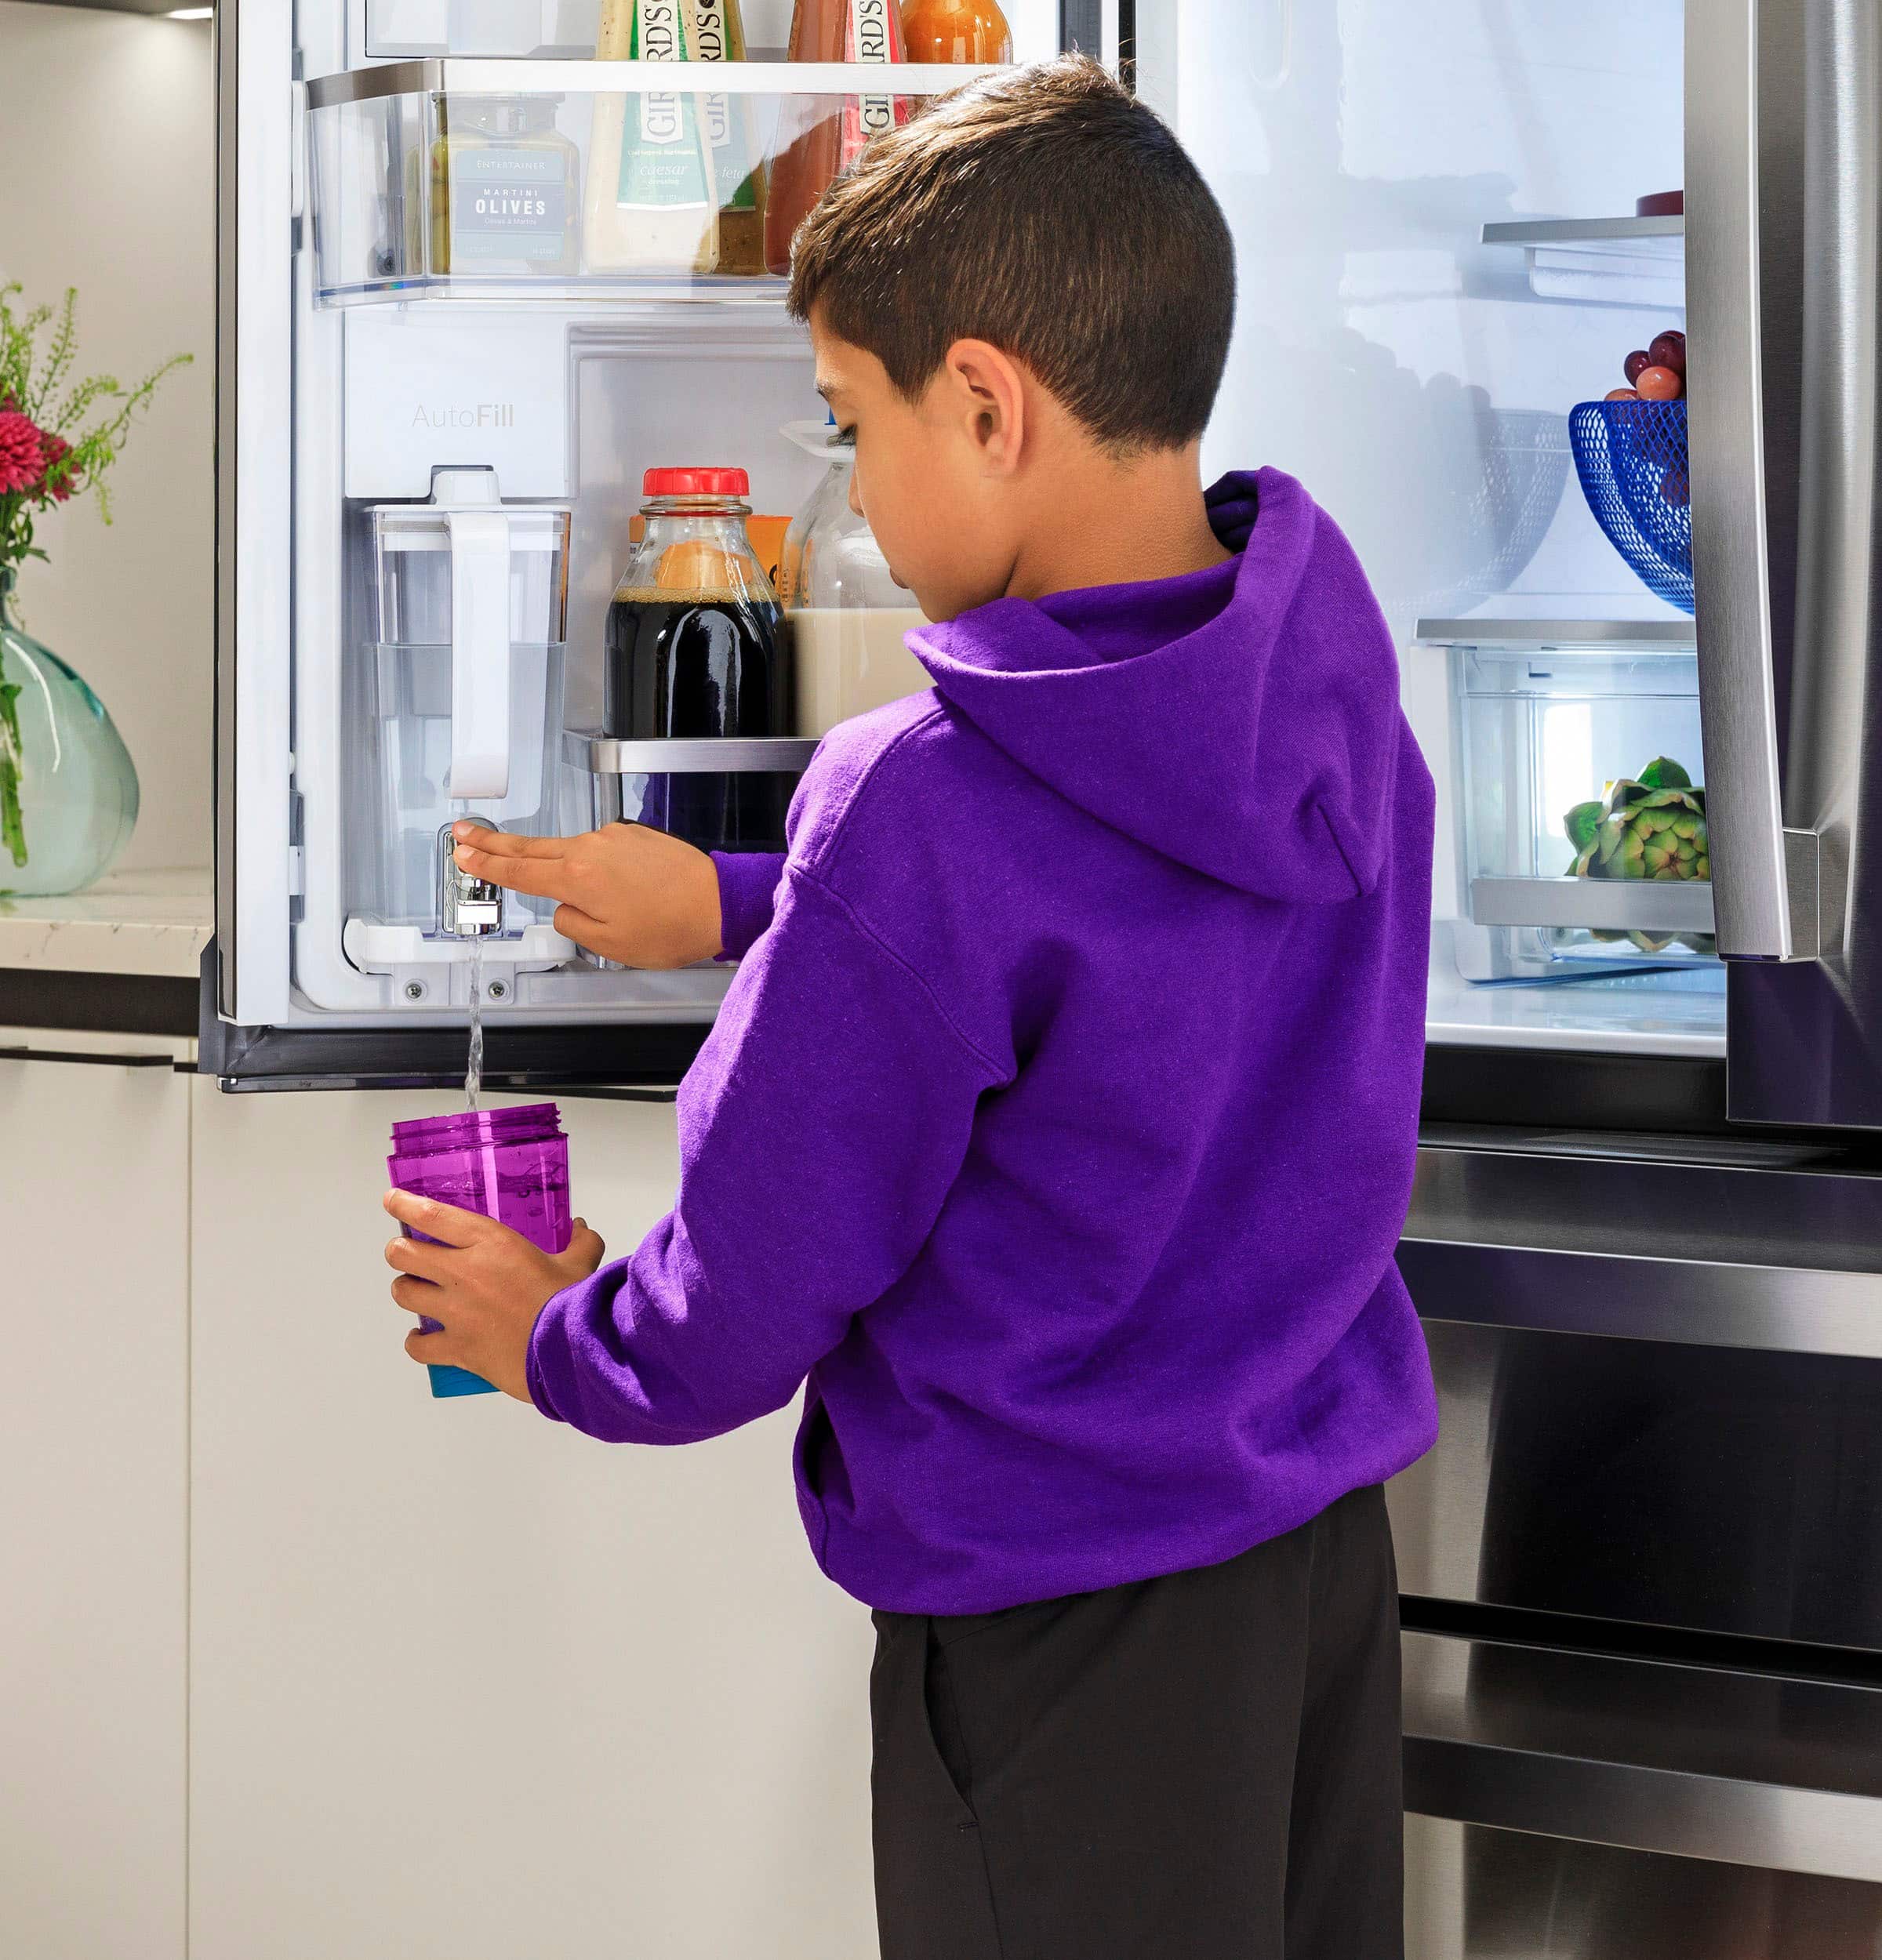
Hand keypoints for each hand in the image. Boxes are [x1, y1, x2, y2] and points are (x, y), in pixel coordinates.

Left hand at [384, 1189, 605, 1400]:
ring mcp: (455, 1312)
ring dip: (406, 1290)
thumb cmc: (571, 1302)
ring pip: (403, 1294)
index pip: (433, 1215)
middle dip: (399, 1250)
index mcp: (490, 1243)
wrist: (567, 1351)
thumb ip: (580, 1242)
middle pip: (404, 1254)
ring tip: (415, 1291)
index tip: (392, 1200)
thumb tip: (581, 1227)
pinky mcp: (456, 1347)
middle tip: (406, 1252)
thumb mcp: (580, 1264)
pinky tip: (422, 1338)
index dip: (404, 1204)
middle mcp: (463, 1273)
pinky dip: (417, 1342)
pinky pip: (418, 1346)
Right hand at [451, 820, 722, 968]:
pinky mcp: (634, 835)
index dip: (486, 865)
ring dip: (547, 857)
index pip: (518, 871)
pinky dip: (589, 861)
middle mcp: (591, 847)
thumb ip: (572, 923)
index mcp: (577, 876)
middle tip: (464, 833)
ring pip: (568, 848)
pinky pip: (599, 849)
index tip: (463, 855)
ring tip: (542, 872)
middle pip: (531, 847)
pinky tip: (603, 881)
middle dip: (493, 843)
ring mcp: (613, 837)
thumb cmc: (670, 927)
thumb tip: (563, 907)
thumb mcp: (609, 943)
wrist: (718, 902)